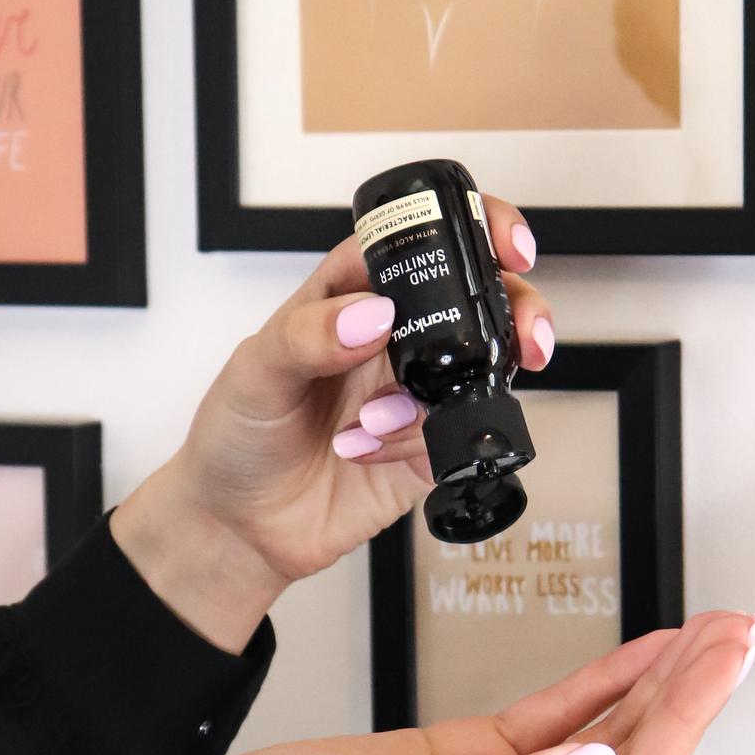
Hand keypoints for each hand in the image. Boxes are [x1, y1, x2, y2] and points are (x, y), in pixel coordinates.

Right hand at [85, 612, 754, 754]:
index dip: (688, 713)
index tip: (726, 656)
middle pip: (635, 753)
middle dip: (691, 689)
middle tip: (737, 629)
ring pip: (604, 731)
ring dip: (657, 681)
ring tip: (707, 632)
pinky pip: (555, 717)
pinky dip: (600, 682)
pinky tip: (635, 653)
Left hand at [109, 200, 551, 651]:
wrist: (238, 526)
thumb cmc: (236, 435)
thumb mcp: (254, 371)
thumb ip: (306, 336)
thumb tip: (370, 314)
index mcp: (349, 297)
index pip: (418, 241)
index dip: (470, 229)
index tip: (501, 244)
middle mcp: (389, 340)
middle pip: (476, 300)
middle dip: (512, 308)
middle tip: (519, 331)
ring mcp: (412, 394)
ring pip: (481, 370)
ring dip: (448, 393)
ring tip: (378, 416)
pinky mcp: (423, 449)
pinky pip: (454, 437)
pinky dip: (415, 443)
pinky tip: (364, 450)